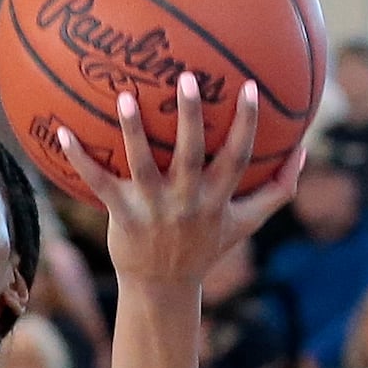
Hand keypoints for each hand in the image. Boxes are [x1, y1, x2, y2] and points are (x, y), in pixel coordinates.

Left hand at [58, 73, 302, 288]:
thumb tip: (304, 150)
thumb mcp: (245, 223)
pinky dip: (80, 159)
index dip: (247, 125)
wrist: (162, 290)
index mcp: (217, 199)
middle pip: (191, 155)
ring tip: (125, 97)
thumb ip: (278, 190)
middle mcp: (186, 202)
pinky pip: (98, 182)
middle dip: (190, 118)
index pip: (238, 158)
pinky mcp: (121, 215)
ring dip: (133, 131)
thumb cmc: (204, 248)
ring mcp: (152, 208)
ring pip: (142, 165)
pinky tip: (62, 131)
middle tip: (187, 78)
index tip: (250, 87)